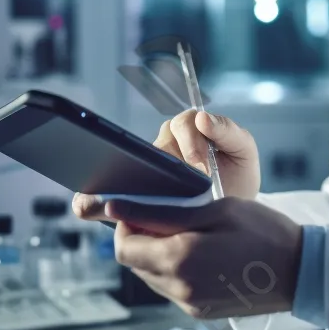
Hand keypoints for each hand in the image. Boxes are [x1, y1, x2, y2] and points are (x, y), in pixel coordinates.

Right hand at [71, 109, 259, 224]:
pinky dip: (97, 201)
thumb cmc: (237, 176)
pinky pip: (113, 193)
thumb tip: (204, 118)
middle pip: (149, 147)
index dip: (191, 145)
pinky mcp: (136, 195)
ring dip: (112, 183)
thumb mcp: (243, 151)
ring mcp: (146, 169)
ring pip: (126, 169)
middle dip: (147, 165)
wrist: (234, 211)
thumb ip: (229, 132)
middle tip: (155, 185)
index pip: (182, 126)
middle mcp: (164, 145)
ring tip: (99, 198)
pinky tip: (85, 208)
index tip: (201, 168)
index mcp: (188, 130)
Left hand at [103, 196, 302, 319]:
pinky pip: (172, 288)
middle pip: (135, 264)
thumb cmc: (264, 232)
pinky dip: (176, 269)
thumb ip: (166, 212)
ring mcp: (190, 304)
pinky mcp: (201, 312)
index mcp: (179, 260)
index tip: (143, 208)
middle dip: (141, 238)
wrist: (301, 271)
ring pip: (152, 277)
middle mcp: (179, 289)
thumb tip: (120, 209)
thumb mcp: (216, 210)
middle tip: (170, 216)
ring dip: (158, 254)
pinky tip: (202, 252)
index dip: (125, 224)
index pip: (123, 248)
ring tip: (190, 232)